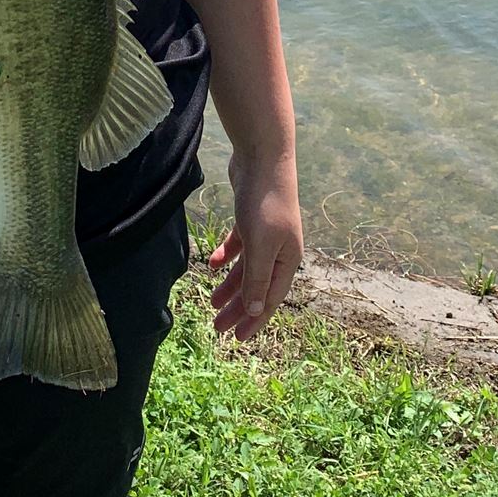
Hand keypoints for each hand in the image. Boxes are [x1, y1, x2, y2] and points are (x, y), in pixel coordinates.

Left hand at [207, 146, 303, 344]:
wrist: (262, 157)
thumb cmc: (264, 203)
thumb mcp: (260, 245)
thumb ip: (257, 278)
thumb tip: (257, 312)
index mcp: (287, 260)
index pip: (269, 299)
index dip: (253, 321)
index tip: (237, 339)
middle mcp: (279, 250)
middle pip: (256, 287)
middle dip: (237, 308)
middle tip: (217, 327)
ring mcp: (265, 234)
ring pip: (246, 269)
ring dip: (229, 286)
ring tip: (211, 302)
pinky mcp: (250, 219)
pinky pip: (239, 246)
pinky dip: (226, 256)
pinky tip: (210, 264)